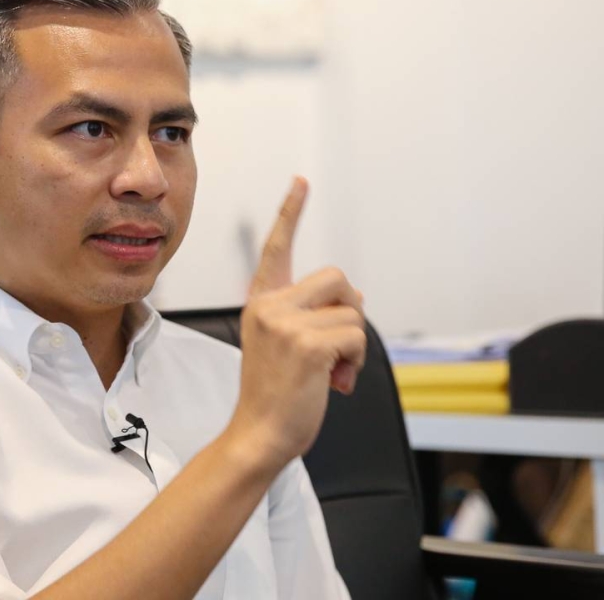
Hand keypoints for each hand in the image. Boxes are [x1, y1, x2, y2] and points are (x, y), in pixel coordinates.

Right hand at [232, 177, 366, 467]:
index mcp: (261, 302)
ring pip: (353, 312)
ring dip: (354, 345)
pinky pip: (356, 335)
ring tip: (332, 372)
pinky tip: (335, 382)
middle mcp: (269, 306)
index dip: (290, 213)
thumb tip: (356, 301)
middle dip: (350, 310)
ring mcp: (286, 323)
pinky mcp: (308, 344)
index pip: (276, 248)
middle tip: (339, 346)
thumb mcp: (284, 345)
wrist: (258, 434)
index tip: (301, 182)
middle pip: (337, 278)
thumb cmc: (275, 395)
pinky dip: (355, 361)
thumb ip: (309, 315)